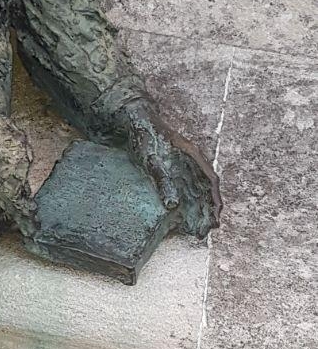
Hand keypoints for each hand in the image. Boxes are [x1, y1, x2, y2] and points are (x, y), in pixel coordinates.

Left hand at [124, 105, 220, 239]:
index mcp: (192, 155)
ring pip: (196, 188)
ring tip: (199, 227)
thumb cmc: (145, 137)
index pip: (209, 181)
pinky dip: (188, 201)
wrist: (134, 120)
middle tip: (208, 229)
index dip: (214, 200)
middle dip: (209, 209)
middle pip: (205, 188)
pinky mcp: (172, 167)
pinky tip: (184, 213)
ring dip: (200, 208)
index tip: (215, 217)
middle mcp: (191, 160)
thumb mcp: (152, 160)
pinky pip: (185, 186)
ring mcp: (182, 163)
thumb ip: (163, 181)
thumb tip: (172, 205)